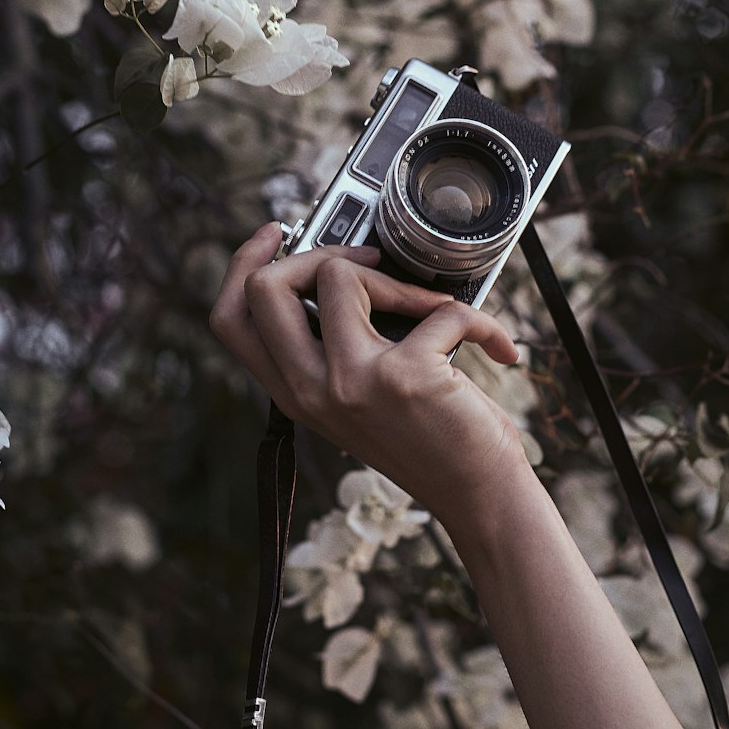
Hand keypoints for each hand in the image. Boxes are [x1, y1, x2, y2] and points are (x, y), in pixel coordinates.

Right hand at [209, 222, 529, 528]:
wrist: (479, 496)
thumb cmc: (432, 443)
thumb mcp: (357, 401)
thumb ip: (332, 351)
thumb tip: (340, 273)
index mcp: (295, 393)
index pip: (231, 320)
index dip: (242, 264)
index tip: (275, 232)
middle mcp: (311, 390)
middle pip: (264, 288)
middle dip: (317, 251)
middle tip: (368, 260)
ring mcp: (352, 382)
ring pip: (337, 275)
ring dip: (398, 278)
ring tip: (435, 308)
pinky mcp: (405, 376)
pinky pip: (438, 307)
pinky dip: (478, 319)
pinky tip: (497, 346)